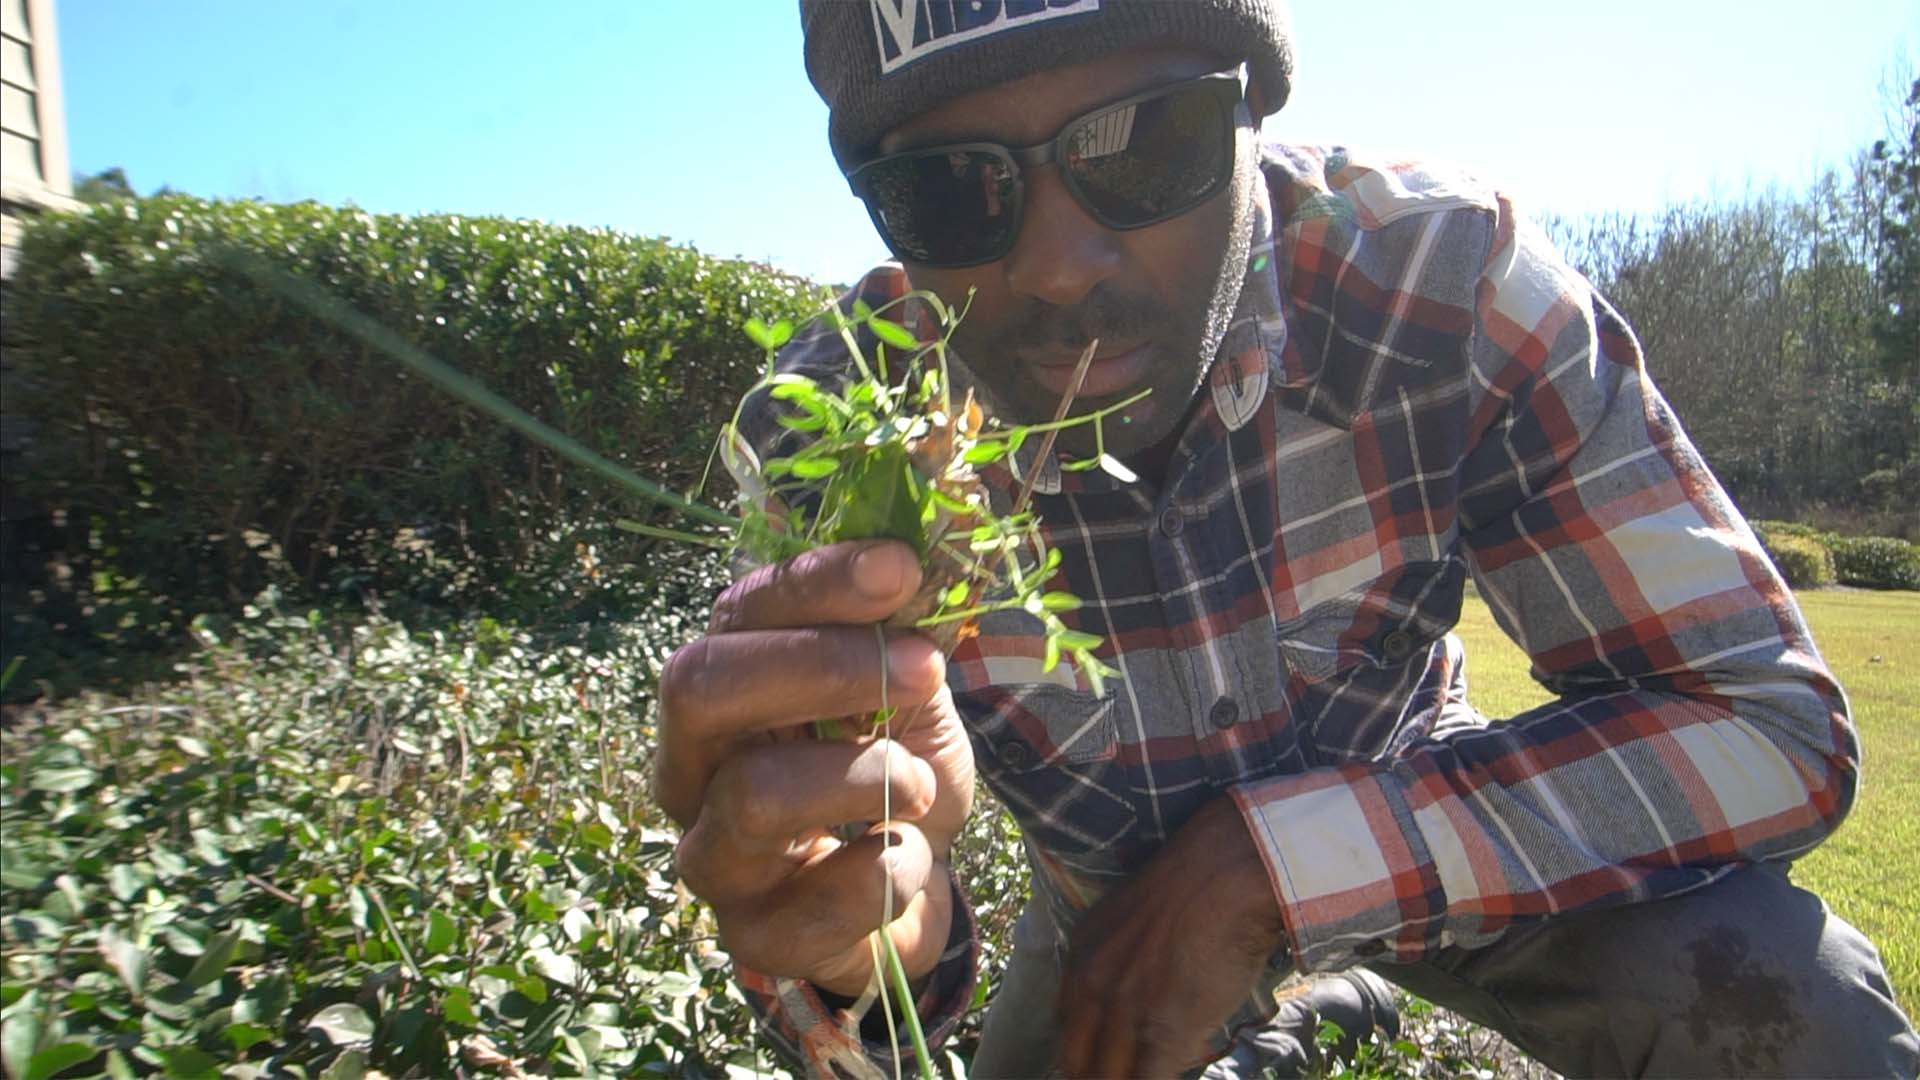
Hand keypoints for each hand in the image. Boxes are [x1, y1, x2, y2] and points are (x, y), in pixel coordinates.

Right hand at [654, 540, 975, 996]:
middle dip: (822, 666)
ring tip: (924, 785)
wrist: (914, 893)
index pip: (739, 612)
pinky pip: (814, 903)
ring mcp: (713, 855)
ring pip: (754, 795)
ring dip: (867, 776)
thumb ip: (903, 628)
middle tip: (925, 668)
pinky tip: (910, 858)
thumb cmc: (897, 775)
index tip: (900, 566)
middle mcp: (693, 766)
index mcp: (724, 688)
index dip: (817, 582)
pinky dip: (887, 872)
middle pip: (701, 687)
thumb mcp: (911, 691)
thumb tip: (913, 552)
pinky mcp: (754, 938)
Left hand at [1054, 795, 1289, 1077]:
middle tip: (1122, 1073)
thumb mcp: (1129, 920)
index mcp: (1081, 958)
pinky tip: (1178, 1068)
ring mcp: (1125, 1013)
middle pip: (1078, 1062)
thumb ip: (1118, 963)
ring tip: (1154, 1068)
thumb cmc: (1194, 887)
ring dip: (1128, 1077)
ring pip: (1109, 1076)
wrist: (1223, 873)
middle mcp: (1092, 988)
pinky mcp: (1162, 1033)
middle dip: (1097, 1074)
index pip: (1067, 1031)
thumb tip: (1134, 1002)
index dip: (1083, 1058)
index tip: (1100, 1065)